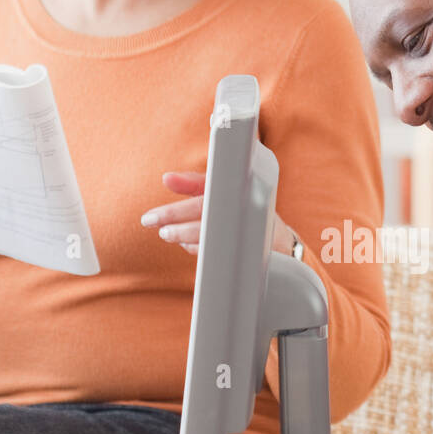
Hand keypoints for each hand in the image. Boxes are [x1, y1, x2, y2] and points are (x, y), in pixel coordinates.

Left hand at [141, 170, 297, 256]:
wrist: (280, 240)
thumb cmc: (245, 208)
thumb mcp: (224, 189)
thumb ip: (195, 183)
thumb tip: (167, 179)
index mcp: (236, 195)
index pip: (201, 203)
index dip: (174, 212)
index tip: (152, 218)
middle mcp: (241, 215)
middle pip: (201, 223)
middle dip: (175, 227)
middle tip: (159, 229)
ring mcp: (243, 236)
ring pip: (207, 240)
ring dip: (184, 239)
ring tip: (168, 235)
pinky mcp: (244, 254)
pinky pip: (215, 255)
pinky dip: (197, 249)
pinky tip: (187, 245)